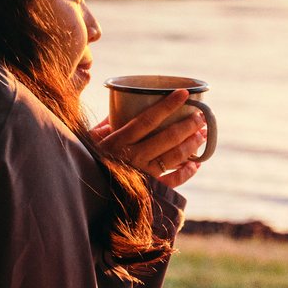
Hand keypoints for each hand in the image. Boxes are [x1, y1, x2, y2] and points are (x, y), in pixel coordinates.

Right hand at [90, 89, 208, 186]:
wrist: (84, 193)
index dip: (168, 105)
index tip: (184, 94)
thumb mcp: (91, 140)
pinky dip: (187, 172)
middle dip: (188, 125)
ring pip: (174, 157)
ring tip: (202, 134)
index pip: (148, 119)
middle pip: (168, 137)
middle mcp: (133, 157)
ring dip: (192, 144)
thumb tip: (119, 103)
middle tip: (201, 116)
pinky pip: (173, 181)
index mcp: (119, 140)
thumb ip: (106, 122)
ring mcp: (143, 175)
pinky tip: (196, 164)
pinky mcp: (148, 190)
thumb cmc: (88, 161)